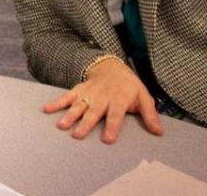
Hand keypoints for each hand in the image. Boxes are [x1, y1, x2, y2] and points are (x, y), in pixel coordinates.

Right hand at [43, 57, 162, 142]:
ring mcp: (88, 94)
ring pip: (78, 105)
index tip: (107, 139)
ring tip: (62, 126)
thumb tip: (159, 132)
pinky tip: (47, 109)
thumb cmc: (128, 86)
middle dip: (85, 124)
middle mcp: (102, 97)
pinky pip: (66, 96)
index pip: (115, 115)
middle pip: (93, 112)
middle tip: (78, 135)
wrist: (111, 66)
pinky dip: (56, 103)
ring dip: (69, 115)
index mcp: (118, 99)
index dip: (112, 126)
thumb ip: (149, 114)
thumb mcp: (143, 97)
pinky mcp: (78, 91)